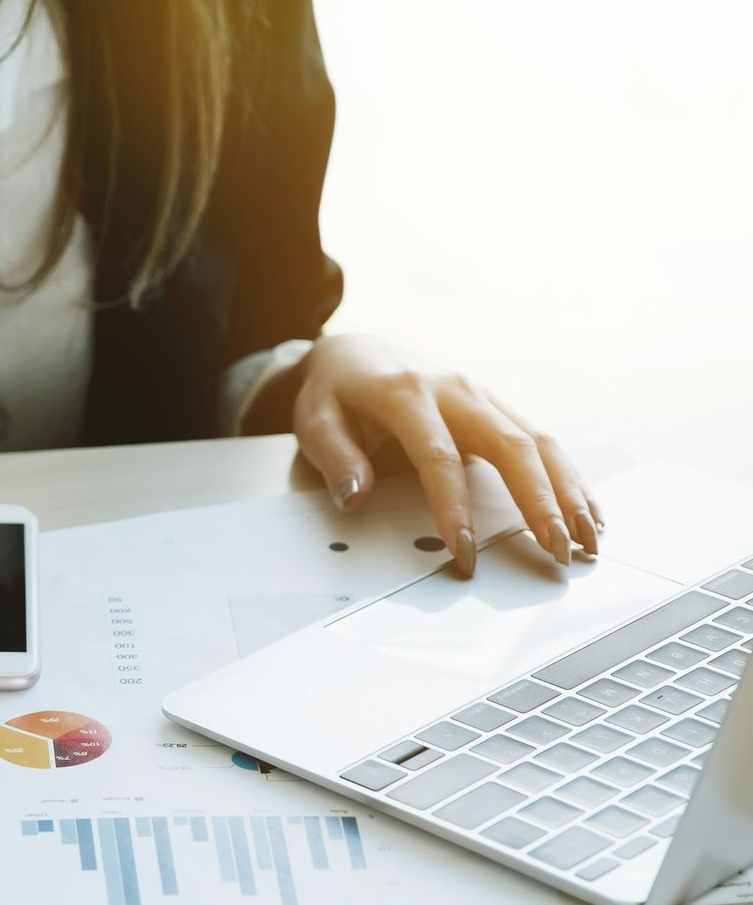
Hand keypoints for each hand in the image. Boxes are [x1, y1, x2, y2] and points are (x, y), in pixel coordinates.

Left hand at [289, 334, 600, 577]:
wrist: (356, 353)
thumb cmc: (335, 392)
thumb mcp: (315, 421)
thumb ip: (335, 458)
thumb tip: (356, 498)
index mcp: (404, 394)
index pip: (438, 456)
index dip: (454, 506)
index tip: (465, 551)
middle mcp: (454, 390)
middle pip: (511, 445)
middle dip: (540, 501)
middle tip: (557, 551)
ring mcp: (482, 396)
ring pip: (539, 441)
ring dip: (568, 492)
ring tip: (588, 540)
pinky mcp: (496, 407)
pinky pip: (541, 440)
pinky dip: (567, 478)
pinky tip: (586, 511)